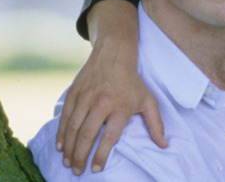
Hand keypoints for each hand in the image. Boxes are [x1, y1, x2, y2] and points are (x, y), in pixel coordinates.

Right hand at [56, 0, 166, 174]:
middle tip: (77, 171)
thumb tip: (163, 145)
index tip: (96, 169)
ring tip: (68, 162)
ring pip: (73, 127)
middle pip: (87, 135)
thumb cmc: (132, 82)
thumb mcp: (148, 101)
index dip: (101, 155)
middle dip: (80, 156)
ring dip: (69, 148)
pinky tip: (61, 146)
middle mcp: (102, 102)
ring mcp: (86, 97)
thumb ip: (155, 124)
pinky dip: (61, 133)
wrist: (114, 55)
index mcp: (121, 107)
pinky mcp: (74, 92)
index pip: (109, 137)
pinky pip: (65, 117)